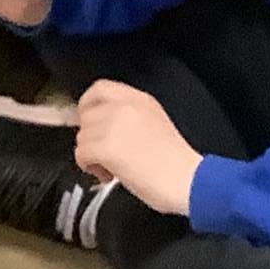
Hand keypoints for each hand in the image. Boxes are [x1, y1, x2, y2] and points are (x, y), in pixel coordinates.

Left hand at [75, 81, 201, 214]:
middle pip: (86, 115)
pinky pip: (81, 154)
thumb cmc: (176, 162)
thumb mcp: (154, 122)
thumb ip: (128, 117)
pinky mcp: (106, 147)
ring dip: (91, 155)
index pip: (99, 88)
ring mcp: (114, 125)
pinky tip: (108, 175)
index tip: (87, 120)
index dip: (88, 105)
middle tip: (103, 153)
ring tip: (111, 168)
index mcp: (139, 99)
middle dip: (90, 137)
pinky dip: (90, 168)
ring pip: (82, 137)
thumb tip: (102, 126)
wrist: (187, 180)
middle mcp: (124, 106)